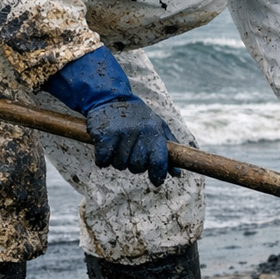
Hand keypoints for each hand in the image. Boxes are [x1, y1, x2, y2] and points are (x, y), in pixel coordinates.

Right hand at [42, 47, 179, 186]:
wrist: (110, 97)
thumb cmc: (137, 117)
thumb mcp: (158, 127)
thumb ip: (168, 150)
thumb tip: (177, 174)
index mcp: (154, 131)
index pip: (159, 160)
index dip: (158, 174)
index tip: (156, 181)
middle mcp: (139, 132)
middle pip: (137, 166)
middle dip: (133, 165)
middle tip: (130, 154)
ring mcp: (121, 132)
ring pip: (120, 164)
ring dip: (117, 161)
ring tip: (118, 147)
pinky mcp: (104, 134)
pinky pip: (103, 159)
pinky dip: (102, 160)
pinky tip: (105, 149)